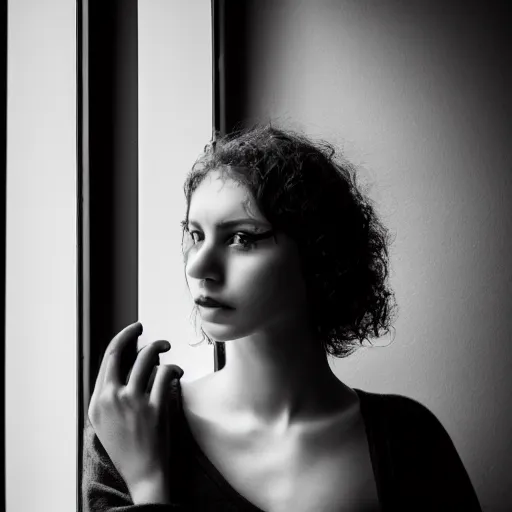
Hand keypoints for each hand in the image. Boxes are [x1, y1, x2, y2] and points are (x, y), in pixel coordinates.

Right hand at [88, 322, 183, 503]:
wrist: (143, 473)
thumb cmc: (127, 446)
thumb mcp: (104, 421)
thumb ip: (108, 393)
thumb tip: (126, 360)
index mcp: (97, 401)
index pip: (106, 358)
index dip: (121, 339)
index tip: (132, 331)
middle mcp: (111, 398)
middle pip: (120, 351)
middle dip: (132, 332)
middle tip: (142, 326)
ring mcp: (133, 403)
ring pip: (146, 358)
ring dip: (159, 346)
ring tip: (166, 348)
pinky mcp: (155, 409)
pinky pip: (165, 374)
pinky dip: (173, 368)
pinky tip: (177, 372)